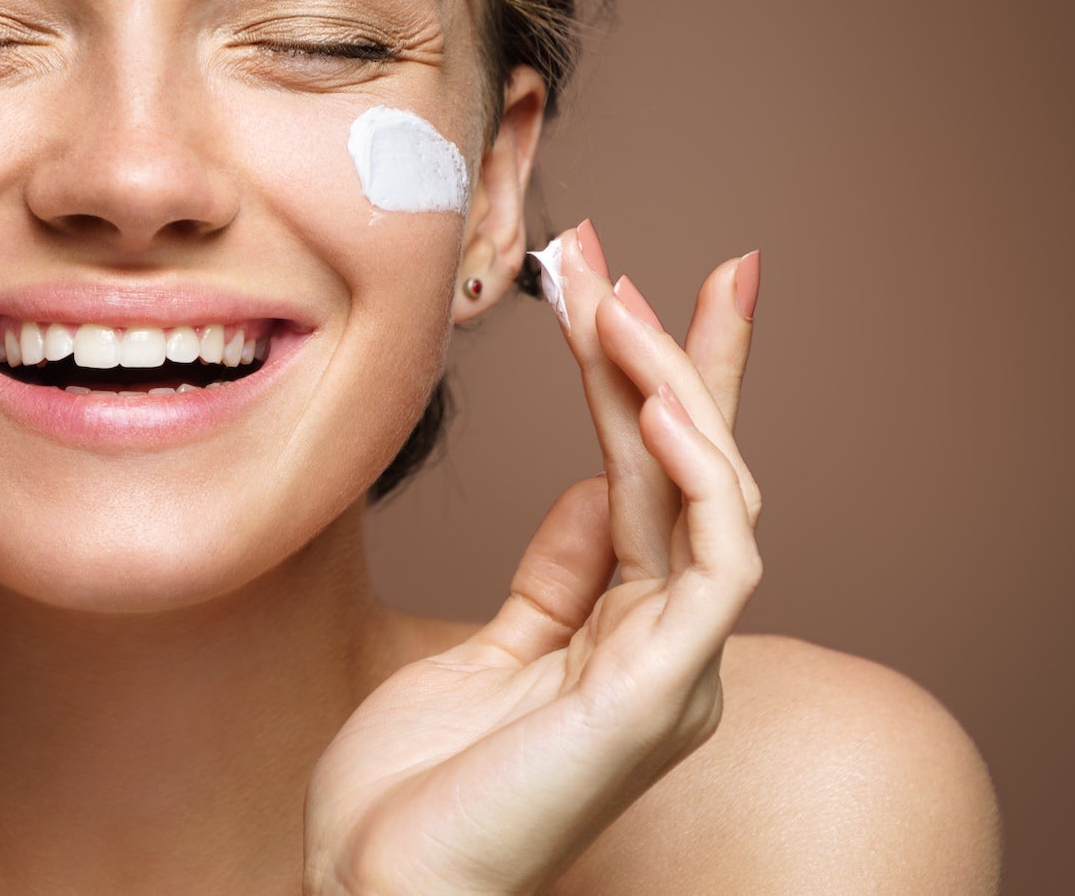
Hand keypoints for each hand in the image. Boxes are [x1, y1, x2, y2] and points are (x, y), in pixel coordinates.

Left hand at [304, 221, 762, 895]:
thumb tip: (596, 486)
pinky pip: (712, 568)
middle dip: (681, 355)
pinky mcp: (659, 696)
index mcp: (631, 631)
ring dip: (667, 387)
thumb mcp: (492, 647)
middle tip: (650, 255)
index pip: (660, 480)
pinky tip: (653, 407)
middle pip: (696, 471)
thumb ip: (559, 573)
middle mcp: (670, 644)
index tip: (637, 286)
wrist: (375, 884)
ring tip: (615, 302)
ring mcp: (674, 671)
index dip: (661, 381)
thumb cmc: (418, 782)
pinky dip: (696, 481)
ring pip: (710, 498)